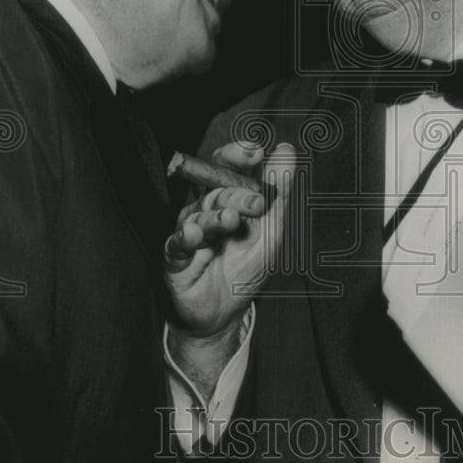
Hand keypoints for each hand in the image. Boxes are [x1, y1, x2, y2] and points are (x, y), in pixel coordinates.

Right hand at [164, 141, 295, 338]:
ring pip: (198, 215)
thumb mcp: (272, 230)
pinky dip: (186, 237)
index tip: (254, 151)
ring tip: (232, 220)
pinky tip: (195, 235)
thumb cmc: (246, 268)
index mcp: (228, 200)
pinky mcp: (175, 257)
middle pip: (214, 189)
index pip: (226, 167)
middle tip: (257, 202)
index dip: (237, 156)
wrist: (225, 314)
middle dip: (236, 191)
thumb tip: (287, 148)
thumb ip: (279, 191)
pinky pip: (176, 243)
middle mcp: (206, 211)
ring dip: (217, 216)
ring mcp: (189, 232)